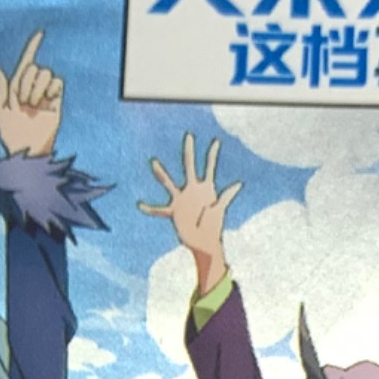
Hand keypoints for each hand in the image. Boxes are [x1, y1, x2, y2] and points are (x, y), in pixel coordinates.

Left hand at [0, 29, 62, 157]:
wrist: (26, 147)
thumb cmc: (10, 134)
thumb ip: (1, 89)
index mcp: (18, 87)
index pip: (26, 62)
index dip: (32, 47)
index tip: (40, 33)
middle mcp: (33, 87)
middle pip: (32, 67)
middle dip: (23, 83)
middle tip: (21, 102)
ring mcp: (46, 93)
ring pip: (45, 72)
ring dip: (35, 88)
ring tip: (31, 106)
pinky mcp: (57, 99)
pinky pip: (58, 82)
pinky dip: (49, 89)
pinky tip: (45, 103)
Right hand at [139, 130, 241, 291]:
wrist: (205, 243)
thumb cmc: (213, 227)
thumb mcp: (219, 209)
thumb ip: (226, 196)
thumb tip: (239, 184)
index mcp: (205, 188)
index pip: (210, 167)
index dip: (212, 154)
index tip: (215, 141)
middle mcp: (192, 190)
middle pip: (190, 166)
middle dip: (189, 151)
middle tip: (189, 136)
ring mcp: (182, 199)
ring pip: (169, 182)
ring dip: (161, 173)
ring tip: (154, 162)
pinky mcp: (174, 212)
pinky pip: (159, 209)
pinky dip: (149, 208)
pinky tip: (140, 204)